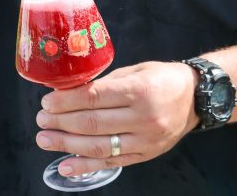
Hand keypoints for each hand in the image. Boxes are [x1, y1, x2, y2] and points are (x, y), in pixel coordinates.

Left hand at [35, 61, 198, 176]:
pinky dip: (86, 166)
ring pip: (99, 146)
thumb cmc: (161, 78)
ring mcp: (145, 140)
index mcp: (138, 90)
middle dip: (61, 122)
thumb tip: (70, 90)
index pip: (94, 97)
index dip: (66, 101)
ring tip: (45, 140)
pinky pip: (111, 163)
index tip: (47, 101)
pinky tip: (66, 166)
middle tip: (41, 120)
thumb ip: (105, 82)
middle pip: (93, 123)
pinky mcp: (145, 155)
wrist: (195, 98)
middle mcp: (142, 117)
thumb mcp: (135, 70)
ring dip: (67, 145)